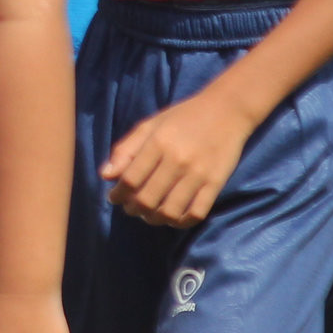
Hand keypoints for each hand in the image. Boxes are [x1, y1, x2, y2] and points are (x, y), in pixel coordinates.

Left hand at [102, 89, 253, 227]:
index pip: (130, 179)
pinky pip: (196, 214)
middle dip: (133, 209)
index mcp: (158, 142)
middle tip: (131, 208)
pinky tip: (173, 217)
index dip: (118, 194)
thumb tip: (105, 176)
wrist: (227, 110)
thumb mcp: (150, 124)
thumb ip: (126, 149)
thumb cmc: (183, 116)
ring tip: (149, 214)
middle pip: (147, 199)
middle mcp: (177, 160)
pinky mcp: (216, 184)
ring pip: (170, 211)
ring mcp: (198, 174)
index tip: (114, 197)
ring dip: (154, 219)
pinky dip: (181, 222)